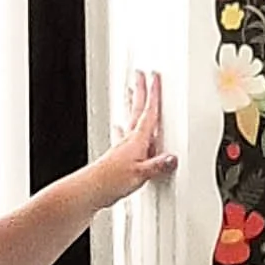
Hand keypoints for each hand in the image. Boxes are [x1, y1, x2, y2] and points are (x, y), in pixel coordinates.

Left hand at [91, 71, 175, 205]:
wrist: (91, 189)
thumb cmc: (112, 181)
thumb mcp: (141, 174)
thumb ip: (158, 166)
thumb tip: (172, 158)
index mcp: (137, 140)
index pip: (148, 112)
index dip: (152, 94)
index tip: (154, 77)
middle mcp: (129, 140)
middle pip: (136, 109)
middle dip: (139, 91)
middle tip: (139, 75)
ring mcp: (122, 146)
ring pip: (129, 119)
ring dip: (131, 104)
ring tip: (130, 92)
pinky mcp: (117, 155)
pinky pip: (123, 135)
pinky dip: (123, 127)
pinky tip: (119, 126)